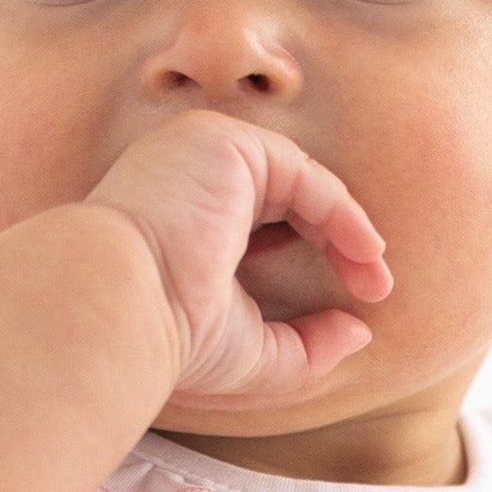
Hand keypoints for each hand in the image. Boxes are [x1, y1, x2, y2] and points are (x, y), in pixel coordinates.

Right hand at [82, 108, 391, 410]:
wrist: (117, 306)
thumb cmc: (166, 334)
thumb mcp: (250, 350)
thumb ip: (305, 344)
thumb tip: (359, 332)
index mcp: (185, 214)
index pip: (266, 220)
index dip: (317, 254)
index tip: (358, 306)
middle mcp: (190, 174)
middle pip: (288, 195)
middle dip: (340, 240)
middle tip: (374, 288)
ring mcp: (200, 150)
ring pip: (298, 179)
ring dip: (346, 226)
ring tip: (372, 277)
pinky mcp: (219, 140)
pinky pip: (301, 168)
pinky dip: (340, 209)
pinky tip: (362, 251)